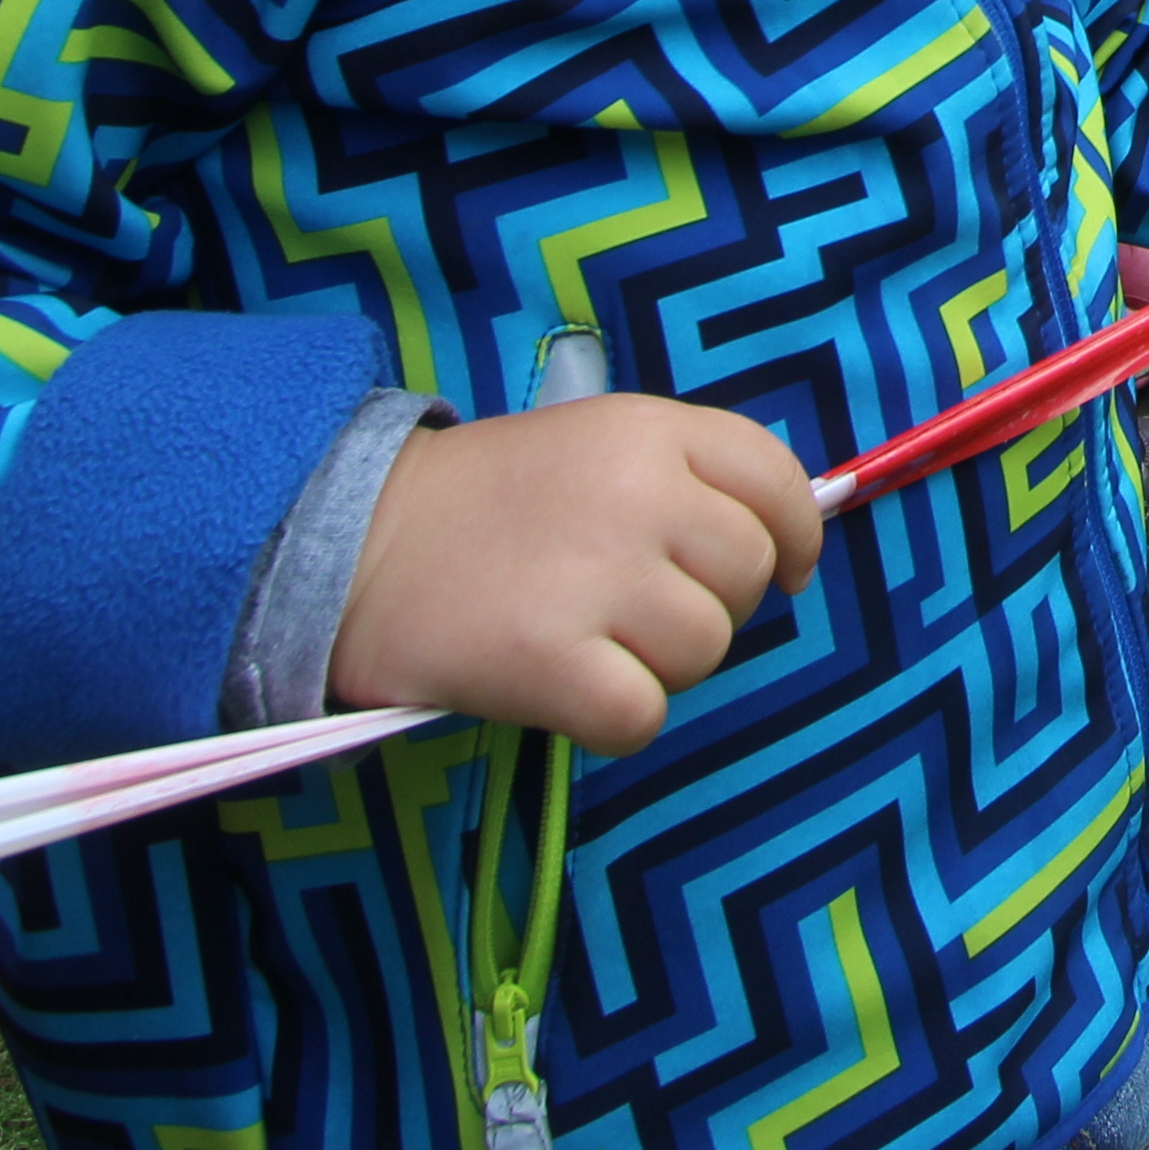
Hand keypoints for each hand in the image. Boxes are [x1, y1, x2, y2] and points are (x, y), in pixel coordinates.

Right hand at [329, 394, 825, 756]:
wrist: (355, 542)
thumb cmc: (483, 502)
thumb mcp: (591, 445)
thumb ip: (682, 478)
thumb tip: (780, 548)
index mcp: (649, 430)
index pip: (777, 479)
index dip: (794, 535)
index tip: (783, 571)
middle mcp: (639, 494)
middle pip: (747, 574)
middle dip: (712, 606)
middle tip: (639, 611)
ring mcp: (599, 577)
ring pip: (705, 650)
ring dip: (659, 664)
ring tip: (589, 640)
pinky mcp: (553, 661)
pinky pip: (644, 716)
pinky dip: (613, 719)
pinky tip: (566, 690)